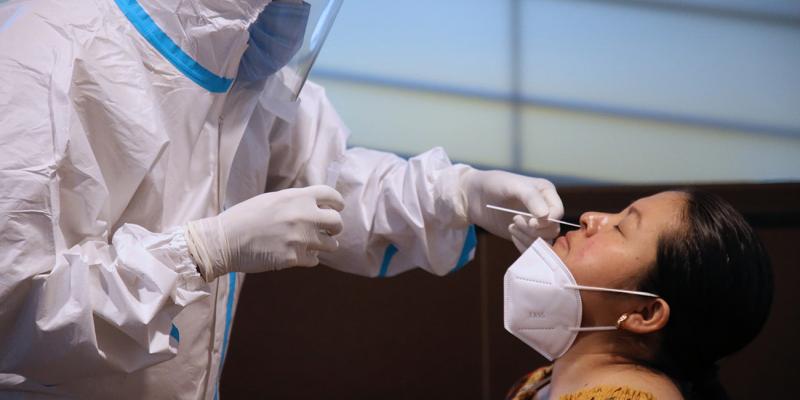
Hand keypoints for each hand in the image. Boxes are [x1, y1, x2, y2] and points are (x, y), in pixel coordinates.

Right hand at [185, 185, 343, 280]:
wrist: (224, 240)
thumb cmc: (244, 218)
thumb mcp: (272, 200)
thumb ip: (295, 202)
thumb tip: (315, 206)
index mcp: (297, 197)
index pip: (332, 195)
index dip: (336, 202)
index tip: (336, 208)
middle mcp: (303, 216)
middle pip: (337, 222)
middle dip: (334, 227)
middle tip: (326, 230)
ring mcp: (300, 239)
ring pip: (331, 245)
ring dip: (324, 245)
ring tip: (312, 244)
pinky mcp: (294, 258)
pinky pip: (314, 260)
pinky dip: (308, 258)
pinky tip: (296, 254)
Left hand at [461, 169, 562, 251]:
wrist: (474, 196)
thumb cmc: (494, 184)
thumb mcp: (512, 185)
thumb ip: (531, 197)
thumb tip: (546, 216)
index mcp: (546, 192)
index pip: (558, 213)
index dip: (547, 221)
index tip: (531, 222)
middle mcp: (545, 208)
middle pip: (553, 229)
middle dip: (534, 230)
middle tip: (514, 221)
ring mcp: (536, 223)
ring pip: (543, 241)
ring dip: (527, 237)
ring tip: (511, 226)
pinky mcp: (525, 235)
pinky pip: (532, 248)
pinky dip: (523, 245)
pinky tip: (511, 233)